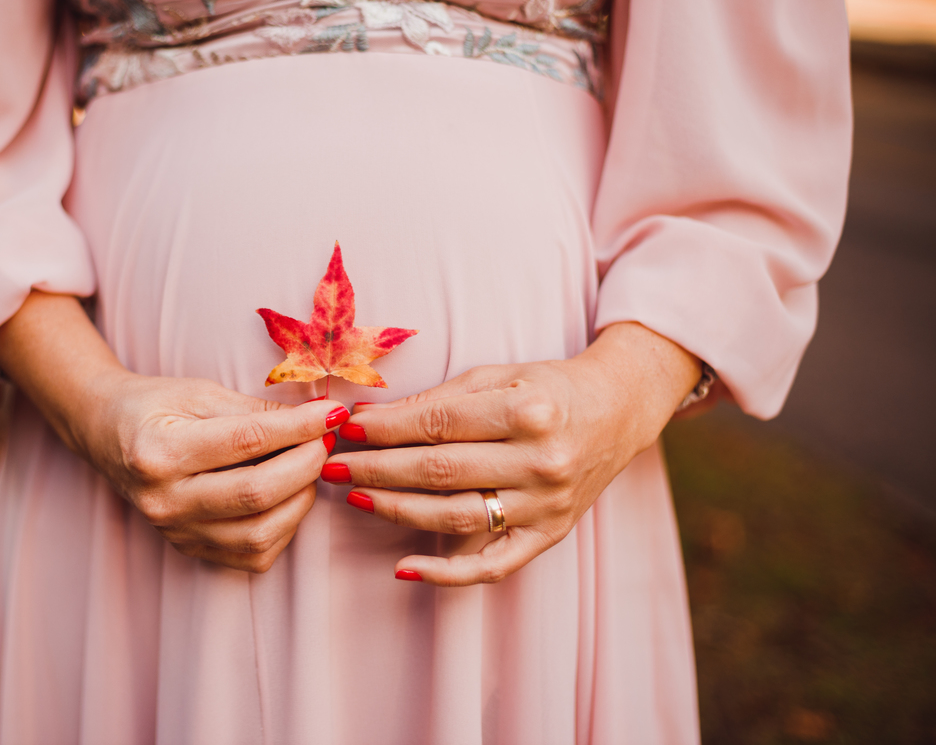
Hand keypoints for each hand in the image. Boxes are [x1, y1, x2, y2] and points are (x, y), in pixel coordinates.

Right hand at [0, 291, 348, 572]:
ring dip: (301, 499)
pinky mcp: (189, 549)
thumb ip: (258, 409)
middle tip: (326, 439)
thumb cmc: (156, 405)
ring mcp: (175, 532)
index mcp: (159, 451)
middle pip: (258, 494)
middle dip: (307, 464)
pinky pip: (252, 554)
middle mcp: (164, 500)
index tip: (333, 412)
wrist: (106, 433)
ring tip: (309, 466)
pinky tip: (288, 495)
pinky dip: (283, 527)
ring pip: (260, 533)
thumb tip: (320, 417)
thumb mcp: (201, 393)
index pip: (248, 441)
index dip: (300, 426)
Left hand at [321, 323, 699, 585]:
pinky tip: (402, 567)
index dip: (385, 428)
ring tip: (354, 497)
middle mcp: (541, 461)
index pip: (439, 423)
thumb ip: (439, 398)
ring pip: (455, 517)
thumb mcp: (499, 376)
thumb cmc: (548, 387)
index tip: (345, 428)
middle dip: (377, 468)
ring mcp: (546, 505)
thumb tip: (369, 418)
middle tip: (332, 465)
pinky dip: (445, 573)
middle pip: (440, 471)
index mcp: (530, 410)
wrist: (618, 411)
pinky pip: (492, 565)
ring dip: (396, 509)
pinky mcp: (548, 536)